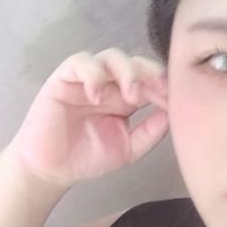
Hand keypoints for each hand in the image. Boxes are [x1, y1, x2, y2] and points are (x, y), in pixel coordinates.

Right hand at [8, 49, 168, 187]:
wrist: (53, 169)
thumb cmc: (89, 158)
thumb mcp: (129, 149)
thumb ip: (150, 132)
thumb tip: (173, 113)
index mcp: (127, 98)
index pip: (151, 80)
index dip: (164, 85)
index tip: (174, 100)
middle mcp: (110, 84)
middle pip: (135, 62)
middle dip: (150, 74)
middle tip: (157, 93)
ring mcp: (88, 79)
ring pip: (111, 56)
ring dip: (126, 71)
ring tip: (131, 96)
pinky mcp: (64, 78)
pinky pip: (80, 62)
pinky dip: (92, 73)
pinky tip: (97, 95)